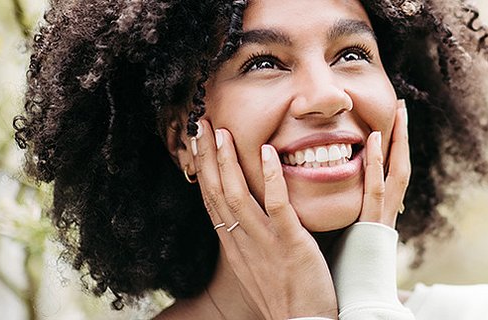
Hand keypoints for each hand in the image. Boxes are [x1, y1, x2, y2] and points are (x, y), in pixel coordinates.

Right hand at [191, 119, 337, 318]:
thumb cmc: (288, 295)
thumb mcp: (261, 264)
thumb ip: (254, 238)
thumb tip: (248, 219)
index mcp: (235, 245)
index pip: (211, 201)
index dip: (202, 169)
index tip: (197, 141)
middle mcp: (242, 242)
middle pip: (216, 193)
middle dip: (206, 157)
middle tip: (200, 123)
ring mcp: (264, 242)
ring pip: (238, 196)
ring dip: (228, 161)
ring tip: (221, 131)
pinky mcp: (290, 244)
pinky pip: (278, 206)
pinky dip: (271, 177)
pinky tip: (267, 151)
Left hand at [326, 100, 416, 318]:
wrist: (345, 309)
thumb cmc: (334, 282)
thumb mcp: (332, 242)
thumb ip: (328, 220)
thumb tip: (307, 205)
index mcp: (372, 221)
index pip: (383, 176)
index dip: (387, 149)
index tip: (387, 121)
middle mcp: (382, 219)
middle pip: (398, 169)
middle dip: (402, 138)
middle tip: (402, 106)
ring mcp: (380, 224)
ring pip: (394, 175)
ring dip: (398, 142)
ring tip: (399, 112)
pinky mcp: (373, 231)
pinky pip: (377, 192)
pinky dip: (377, 165)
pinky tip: (375, 140)